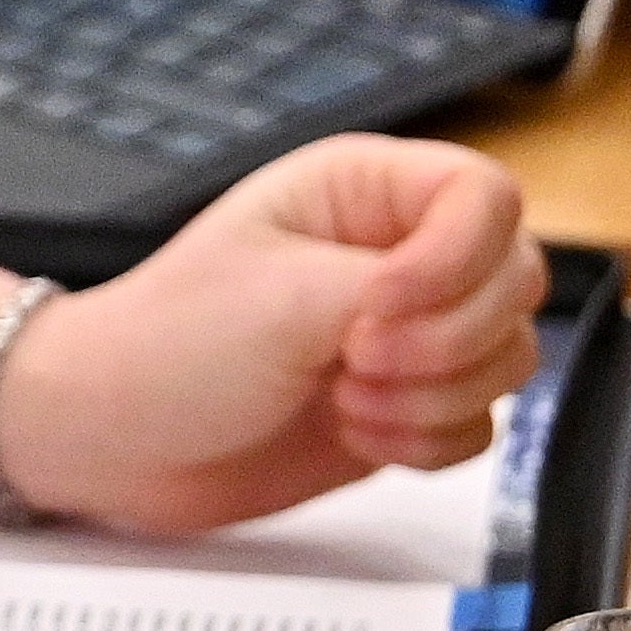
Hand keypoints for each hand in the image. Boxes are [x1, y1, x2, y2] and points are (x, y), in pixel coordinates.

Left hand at [0, 137, 546, 533]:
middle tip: (354, 355)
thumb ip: (399, 286)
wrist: (116, 438)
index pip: (486, 196)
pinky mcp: (406, 402)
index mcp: (360, 190)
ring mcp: (405, 332)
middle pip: (515, 282)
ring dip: (432, 397)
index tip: (384, 308)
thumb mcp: (283, 298)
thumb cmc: (167, 344)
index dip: (458, 259)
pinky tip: (352, 431)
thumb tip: (479, 294)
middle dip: (446, 340)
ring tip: (340, 394)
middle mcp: (393, 253)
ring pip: (507, 360)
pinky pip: (479, 424)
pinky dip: (427, 441)